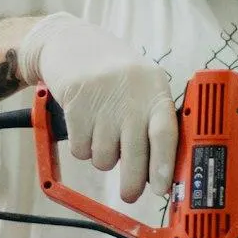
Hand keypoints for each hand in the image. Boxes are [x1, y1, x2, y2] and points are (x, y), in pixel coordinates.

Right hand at [18, 13, 176, 202]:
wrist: (71, 43)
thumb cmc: (116, 75)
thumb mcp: (143, 88)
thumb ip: (154, 122)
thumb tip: (162, 172)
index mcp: (155, 92)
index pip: (165, 133)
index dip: (164, 165)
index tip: (162, 189)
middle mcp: (131, 96)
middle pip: (135, 154)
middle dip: (132, 182)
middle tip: (129, 194)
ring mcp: (102, 101)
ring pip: (104, 158)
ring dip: (103, 157)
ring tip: (103, 134)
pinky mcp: (75, 106)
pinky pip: (81, 150)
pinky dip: (82, 147)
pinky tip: (85, 126)